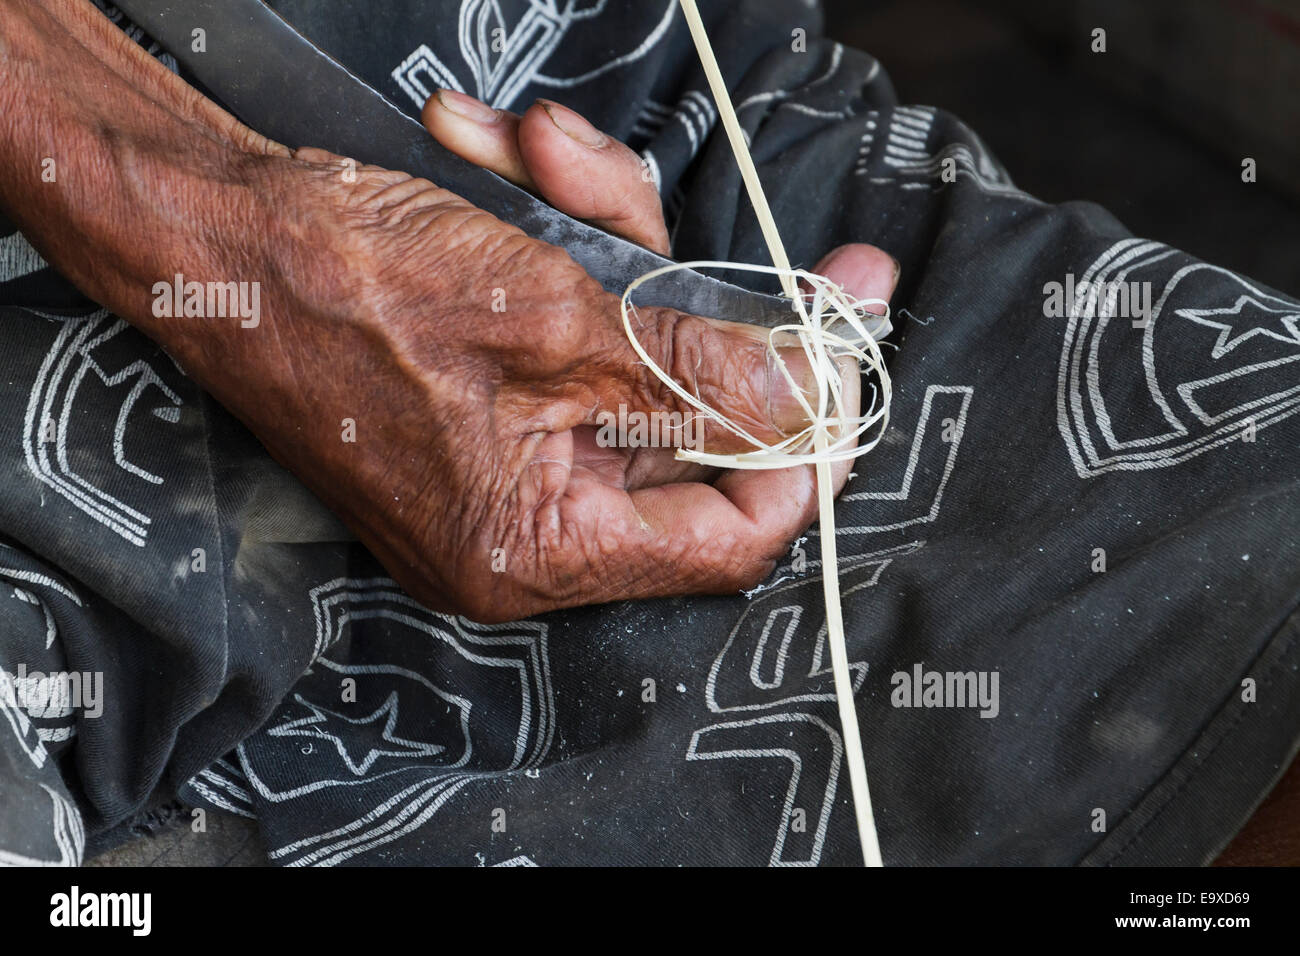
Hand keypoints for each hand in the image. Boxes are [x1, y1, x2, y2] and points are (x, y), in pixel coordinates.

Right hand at [182, 95, 897, 621]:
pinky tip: (505, 157)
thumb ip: (693, 366)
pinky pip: (574, 329)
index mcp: (536, 544)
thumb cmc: (341, 284)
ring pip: (634, 358)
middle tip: (806, 251)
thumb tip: (809, 388)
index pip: (728, 535)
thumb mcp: (548, 318)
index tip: (849, 364)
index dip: (805, 453)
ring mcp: (507, 456)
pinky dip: (562, 242)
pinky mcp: (491, 393)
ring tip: (549, 153)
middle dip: (719, 310)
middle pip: (690, 432)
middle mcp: (525, 520)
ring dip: (618, 243)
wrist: (206, 229)